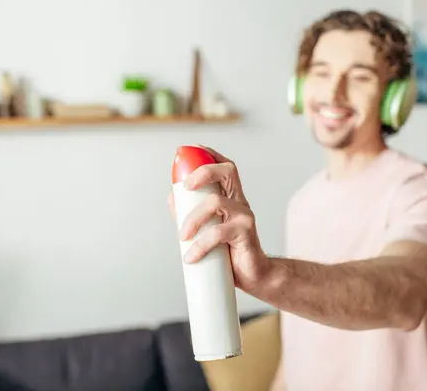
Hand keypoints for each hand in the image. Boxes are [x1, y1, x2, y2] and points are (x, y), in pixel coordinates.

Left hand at [168, 145, 269, 292]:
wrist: (254, 277)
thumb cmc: (230, 252)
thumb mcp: (207, 230)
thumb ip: (191, 213)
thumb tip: (172, 197)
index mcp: (231, 197)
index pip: (224, 166)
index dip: (208, 154)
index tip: (188, 150)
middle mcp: (240, 202)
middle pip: (227, 171)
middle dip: (204, 171)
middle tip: (185, 186)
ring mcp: (244, 216)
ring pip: (216, 202)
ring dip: (192, 219)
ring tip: (182, 236)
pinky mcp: (246, 233)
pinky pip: (219, 233)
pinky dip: (200, 245)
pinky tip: (191, 257)